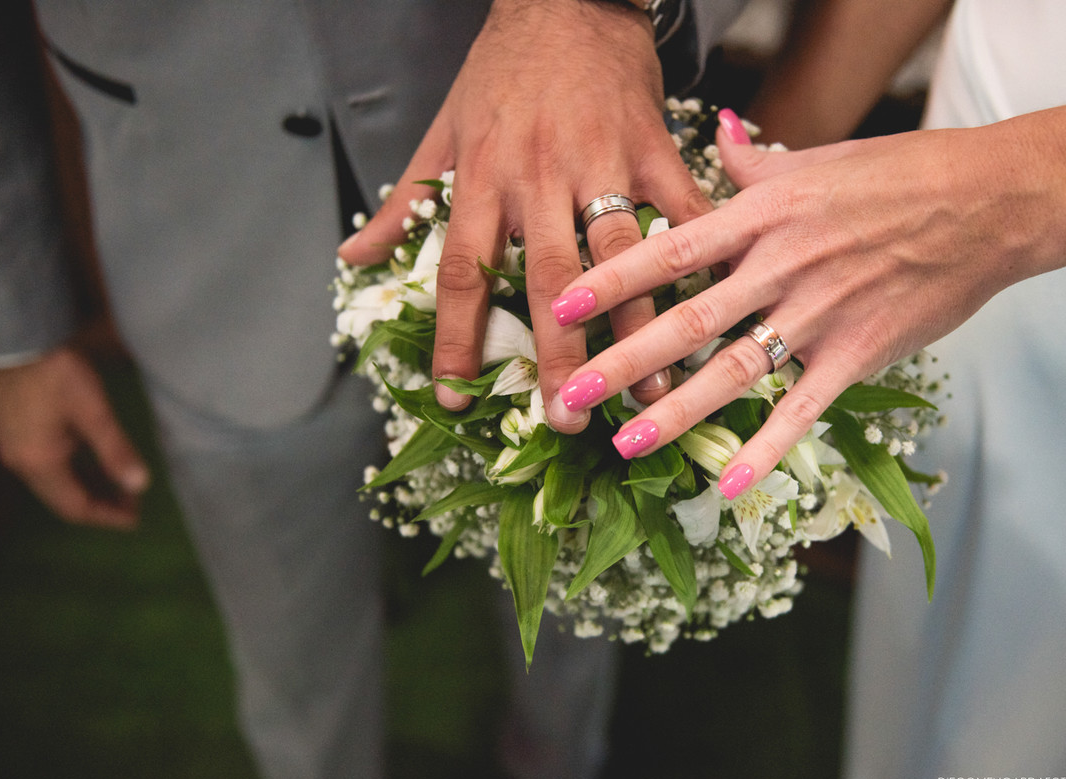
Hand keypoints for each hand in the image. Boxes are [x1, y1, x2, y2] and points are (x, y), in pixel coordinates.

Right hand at [0, 347, 149, 528]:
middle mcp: (23, 464)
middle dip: (101, 505)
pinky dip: (76, 471)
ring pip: (56, 484)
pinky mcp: (18, 434)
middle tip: (134, 503)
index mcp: (39, 464)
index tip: (136, 519)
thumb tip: (140, 486)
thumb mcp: (93, 411)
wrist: (15, 340)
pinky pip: (49, 466)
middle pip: (64, 500)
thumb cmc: (55, 373)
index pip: (75, 507)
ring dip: (89, 488)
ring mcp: (17, 449)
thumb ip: (116, 450)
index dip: (107, 517)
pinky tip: (97, 464)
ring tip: (122, 486)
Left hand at [338, 0, 711, 431]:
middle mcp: (537, 176)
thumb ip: (403, 202)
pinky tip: (712, 310)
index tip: (457, 398)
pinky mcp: (651, 146)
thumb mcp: (439, 132)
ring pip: (619, 256)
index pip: (462, 274)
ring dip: (638, 326)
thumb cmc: (498, 71)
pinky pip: (680, 208)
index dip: (457, 342)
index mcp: (480, 178)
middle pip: (548, 282)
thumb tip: (353, 258)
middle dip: (559, 358)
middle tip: (567, 419)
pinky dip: (697, 259)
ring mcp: (599, 161)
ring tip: (650, 387)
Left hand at [545, 108, 1065, 495]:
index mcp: (764, 216)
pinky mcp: (858, 353)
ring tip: (627, 444)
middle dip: (625, 359)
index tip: (562, 305)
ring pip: (734, 372)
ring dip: (677, 412)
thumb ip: (758, 163)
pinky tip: (729, 484)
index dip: (614, 279)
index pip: (673, 250)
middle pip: (689, 321)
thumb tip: (718, 132)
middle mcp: (782, 266)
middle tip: (572, 392)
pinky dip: (766, 448)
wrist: (991, 202)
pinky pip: (803, 409)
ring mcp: (820, 314)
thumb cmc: (902, 174)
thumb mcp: (820, 159)